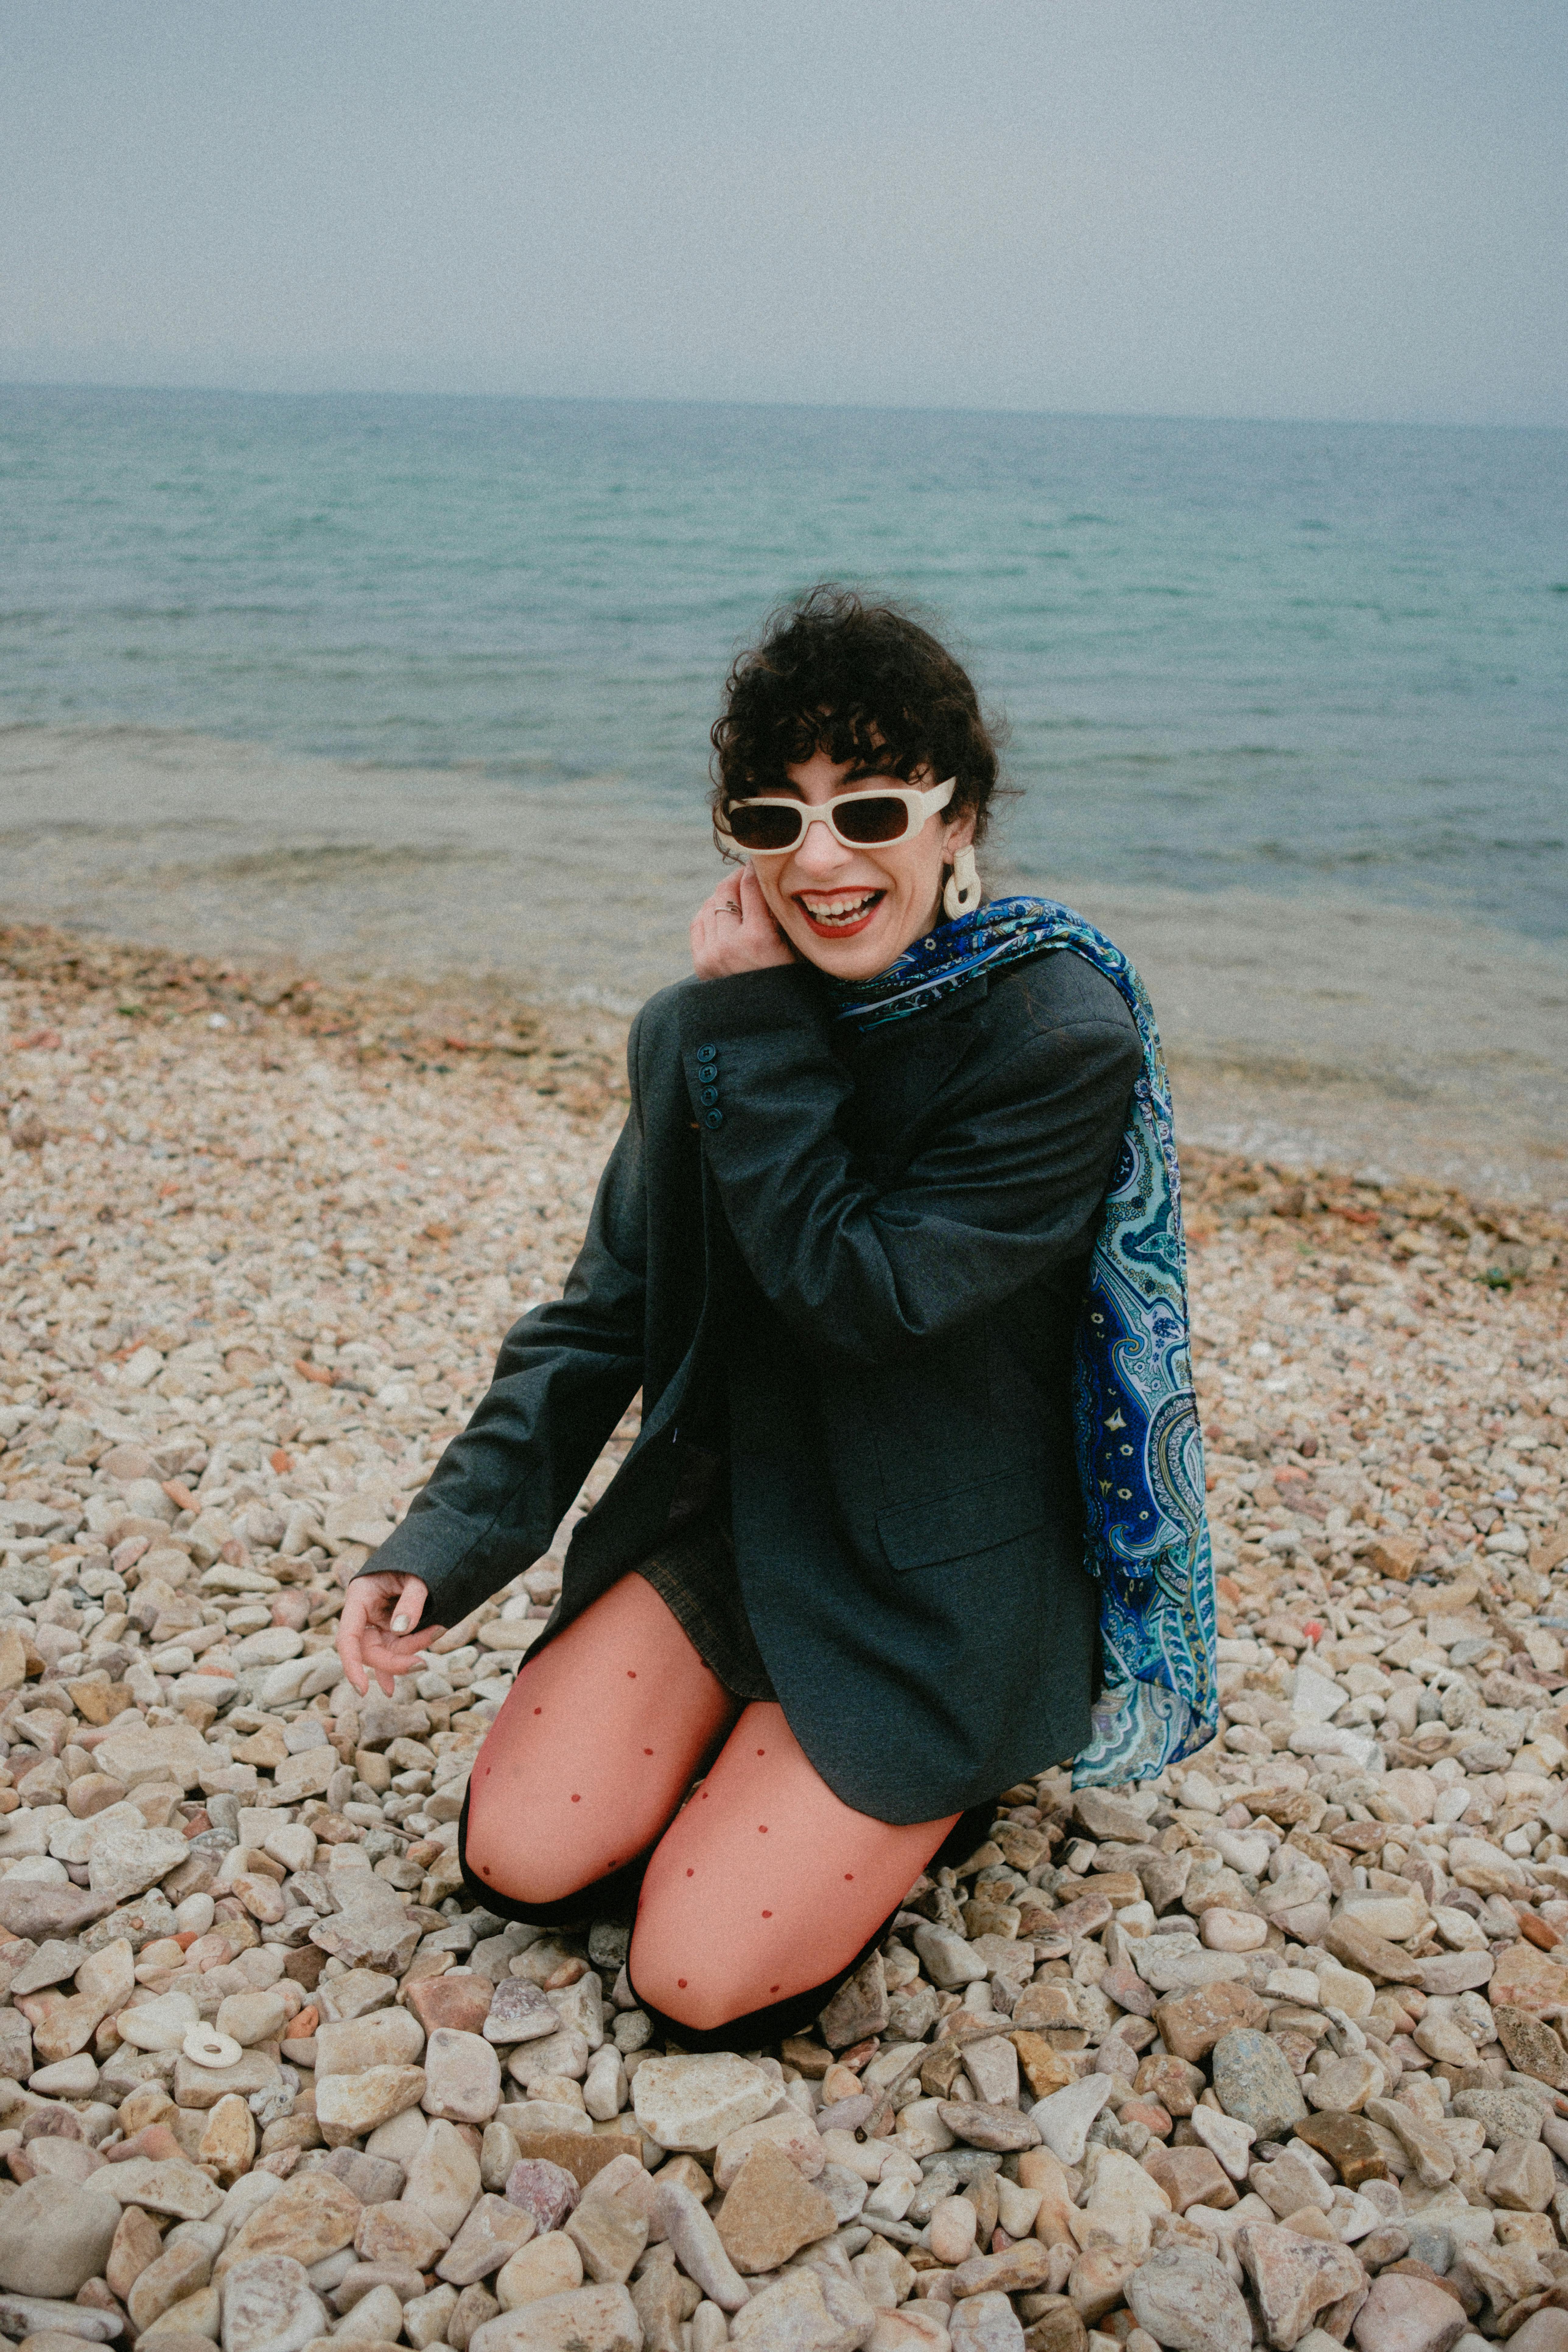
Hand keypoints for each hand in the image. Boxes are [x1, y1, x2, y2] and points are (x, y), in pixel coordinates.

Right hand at [338, 1572, 444, 1697]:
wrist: (429, 1551)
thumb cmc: (418, 1560)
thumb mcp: (417, 1575)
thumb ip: (411, 1600)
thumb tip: (401, 1630)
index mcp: (360, 1597)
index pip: (347, 1637)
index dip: (351, 1664)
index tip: (361, 1689)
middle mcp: (364, 1613)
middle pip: (369, 1650)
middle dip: (394, 1661)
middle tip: (421, 1665)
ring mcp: (378, 1622)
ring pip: (386, 1651)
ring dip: (409, 1653)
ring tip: (439, 1631)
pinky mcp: (391, 1628)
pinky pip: (394, 1649)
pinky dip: (399, 1662)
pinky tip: (390, 1689)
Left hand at [690, 863, 793, 979]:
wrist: (765, 1023)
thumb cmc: (790, 982)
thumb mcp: (796, 948)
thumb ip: (783, 916)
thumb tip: (772, 880)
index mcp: (759, 938)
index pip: (751, 886)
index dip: (755, 868)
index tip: (760, 861)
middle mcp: (731, 944)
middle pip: (726, 889)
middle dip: (737, 876)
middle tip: (748, 874)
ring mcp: (712, 953)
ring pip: (710, 904)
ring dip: (723, 895)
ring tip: (737, 895)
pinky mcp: (700, 962)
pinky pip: (698, 922)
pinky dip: (709, 912)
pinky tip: (722, 913)